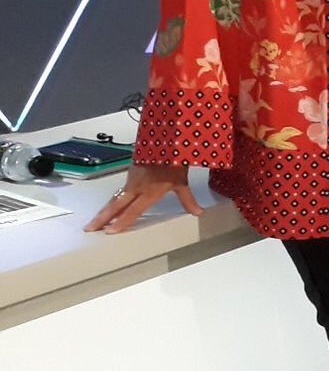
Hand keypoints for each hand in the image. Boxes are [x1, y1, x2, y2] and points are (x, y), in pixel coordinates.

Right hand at [85, 163, 200, 233]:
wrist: (165, 139)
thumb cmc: (174, 160)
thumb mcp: (182, 182)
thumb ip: (187, 199)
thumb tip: (198, 212)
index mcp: (149, 191)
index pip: (133, 211)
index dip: (121, 222)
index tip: (109, 231)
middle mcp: (136, 187)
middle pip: (116, 205)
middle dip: (102, 218)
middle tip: (89, 228)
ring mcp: (131, 179)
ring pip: (115, 198)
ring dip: (104, 210)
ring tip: (94, 221)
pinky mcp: (130, 173)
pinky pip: (119, 190)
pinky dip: (112, 200)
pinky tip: (109, 205)